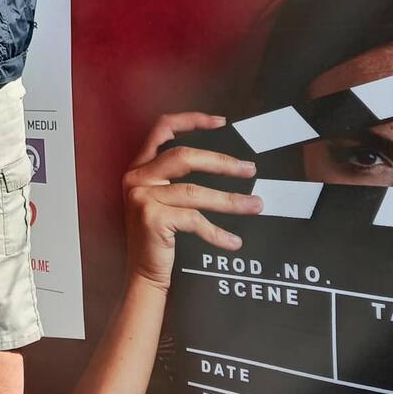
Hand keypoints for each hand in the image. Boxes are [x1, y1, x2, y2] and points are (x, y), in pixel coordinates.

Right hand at [122, 113, 262, 289]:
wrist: (143, 273)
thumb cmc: (160, 236)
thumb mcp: (162, 200)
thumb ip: (177, 179)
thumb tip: (225, 163)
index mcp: (139, 167)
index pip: (162, 130)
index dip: (191, 121)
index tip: (221, 122)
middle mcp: (136, 178)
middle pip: (184, 157)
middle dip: (221, 162)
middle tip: (250, 170)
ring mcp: (142, 198)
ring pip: (195, 192)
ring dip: (230, 200)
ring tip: (256, 206)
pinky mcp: (152, 218)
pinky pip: (195, 220)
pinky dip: (217, 232)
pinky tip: (234, 242)